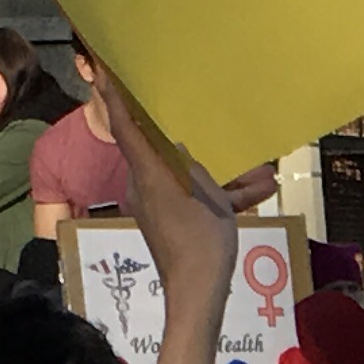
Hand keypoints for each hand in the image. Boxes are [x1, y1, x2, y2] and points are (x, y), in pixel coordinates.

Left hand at [107, 76, 238, 363]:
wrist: (197, 295)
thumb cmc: (201, 240)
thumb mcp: (206, 196)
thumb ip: (193, 168)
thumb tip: (180, 148)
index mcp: (149, 173)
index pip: (126, 126)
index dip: (114, 96)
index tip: (102, 68)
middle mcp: (146, 185)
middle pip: (156, 147)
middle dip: (176, 129)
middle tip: (183, 99)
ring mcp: (159, 206)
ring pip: (186, 175)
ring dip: (218, 171)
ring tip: (256, 166)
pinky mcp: (175, 224)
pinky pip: (199, 198)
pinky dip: (225, 194)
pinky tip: (262, 187)